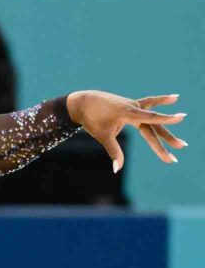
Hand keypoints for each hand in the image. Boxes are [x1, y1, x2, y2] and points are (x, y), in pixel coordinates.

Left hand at [66, 91, 187, 172]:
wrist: (83, 102)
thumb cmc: (92, 119)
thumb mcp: (102, 136)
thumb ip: (113, 151)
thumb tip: (118, 169)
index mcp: (128, 113)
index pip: (151, 119)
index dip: (166, 119)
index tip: (180, 117)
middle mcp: (134, 108)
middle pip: (154, 124)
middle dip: (168, 137)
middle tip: (182, 147)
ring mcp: (134, 105)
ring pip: (153, 116)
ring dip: (167, 120)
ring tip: (183, 117)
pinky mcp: (132, 105)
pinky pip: (149, 104)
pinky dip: (160, 101)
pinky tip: (173, 98)